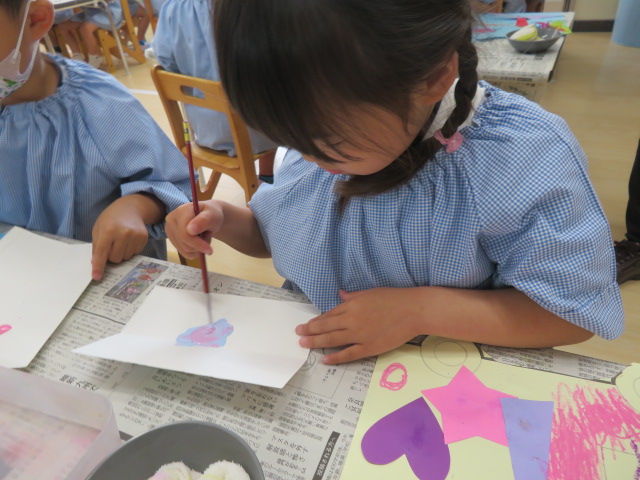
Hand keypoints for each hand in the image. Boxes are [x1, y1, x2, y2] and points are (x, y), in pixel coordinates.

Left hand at [91, 194, 163, 279]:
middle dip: (111, 255)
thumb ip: (97, 246)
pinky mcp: (144, 238)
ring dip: (121, 253)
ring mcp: (135, 236)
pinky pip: (134, 253)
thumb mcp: (98, 229)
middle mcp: (123, 234)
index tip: (96, 277)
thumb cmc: (111, 219)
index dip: (98, 266)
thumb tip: (97, 264)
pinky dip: (130, 250)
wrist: (130, 208)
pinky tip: (129, 240)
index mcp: (108, 231)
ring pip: (125, 258)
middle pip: (115, 259)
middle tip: (111, 245)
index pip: (102, 253)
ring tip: (121, 241)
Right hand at [165, 201, 221, 258]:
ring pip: (184, 250)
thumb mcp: (213, 214)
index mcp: (180, 212)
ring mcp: (169, 231)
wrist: (208, 215)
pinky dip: (194, 252)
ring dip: (198, 249)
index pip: (185, 234)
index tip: (210, 250)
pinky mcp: (172, 239)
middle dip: (199, 247)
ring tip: (204, 238)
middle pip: (184, 243)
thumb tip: (190, 230)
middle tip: (209, 242)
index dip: (198, 243)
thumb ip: (204, 220)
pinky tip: (199, 244)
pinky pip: (183, 253)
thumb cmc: (211, 214)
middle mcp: (171, 221)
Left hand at [295, 288, 419, 363]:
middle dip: (310, 330)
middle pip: (326, 327)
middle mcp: (352, 320)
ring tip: (303, 344)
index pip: (330, 314)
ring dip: (316, 342)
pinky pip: (348, 354)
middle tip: (298, 334)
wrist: (413, 311)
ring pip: (332, 340)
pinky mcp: (369, 347)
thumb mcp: (370, 293)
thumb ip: (353, 296)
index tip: (307, 324)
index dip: (317, 320)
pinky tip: (325, 359)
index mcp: (352, 305)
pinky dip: (335, 357)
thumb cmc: (393, 298)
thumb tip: (340, 294)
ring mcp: (359, 335)